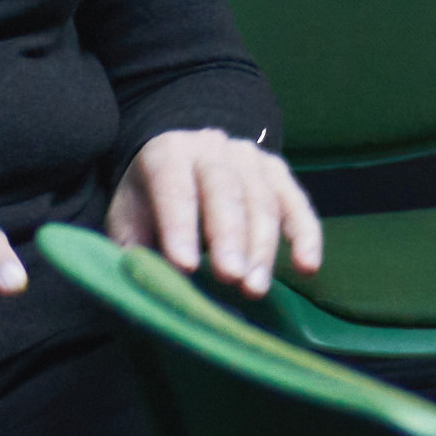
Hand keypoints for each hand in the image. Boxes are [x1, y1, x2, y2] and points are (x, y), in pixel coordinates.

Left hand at [112, 128, 326, 297]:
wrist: (182, 159)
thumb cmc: (151, 199)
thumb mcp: (128, 218)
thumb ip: (134, 248)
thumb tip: (150, 287)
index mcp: (168, 152)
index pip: (174, 187)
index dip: (179, 227)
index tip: (184, 267)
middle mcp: (212, 147)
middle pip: (225, 189)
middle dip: (230, 236)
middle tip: (231, 277)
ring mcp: (250, 157)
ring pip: (263, 199)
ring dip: (262, 247)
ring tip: (255, 287)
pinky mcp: (278, 172)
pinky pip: (297, 203)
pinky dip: (306, 235)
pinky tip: (307, 266)